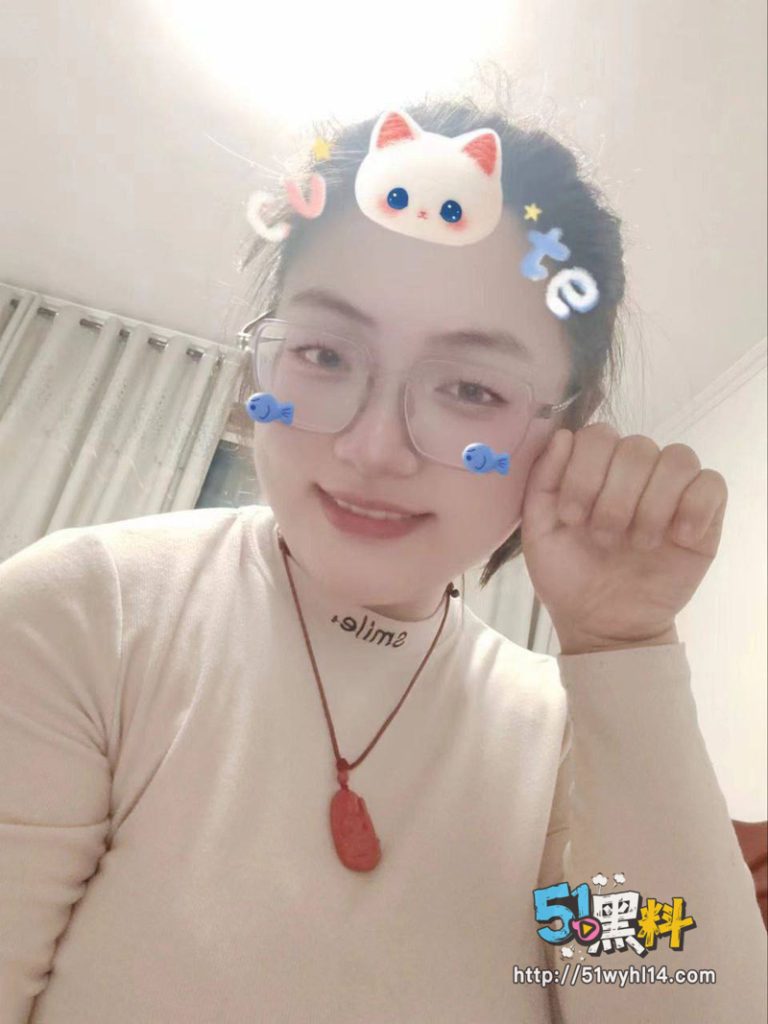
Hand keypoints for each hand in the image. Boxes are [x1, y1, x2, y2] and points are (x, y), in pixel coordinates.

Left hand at [520, 424, 727, 653]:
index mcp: (595, 469)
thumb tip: (562, 435)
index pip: (599, 435)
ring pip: (678, 459)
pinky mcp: (704, 516)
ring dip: (652, 504)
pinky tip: (677, 538)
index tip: (572, 517)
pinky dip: (694, 508)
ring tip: (638, 544)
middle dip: (615, 496)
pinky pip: (712, 484)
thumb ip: (543, 481)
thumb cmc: (568, 576)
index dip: (584, 471)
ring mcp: (672, 492)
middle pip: (638, 446)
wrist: (602, 625)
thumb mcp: (539, 532)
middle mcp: (635, 473)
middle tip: (603, 538)